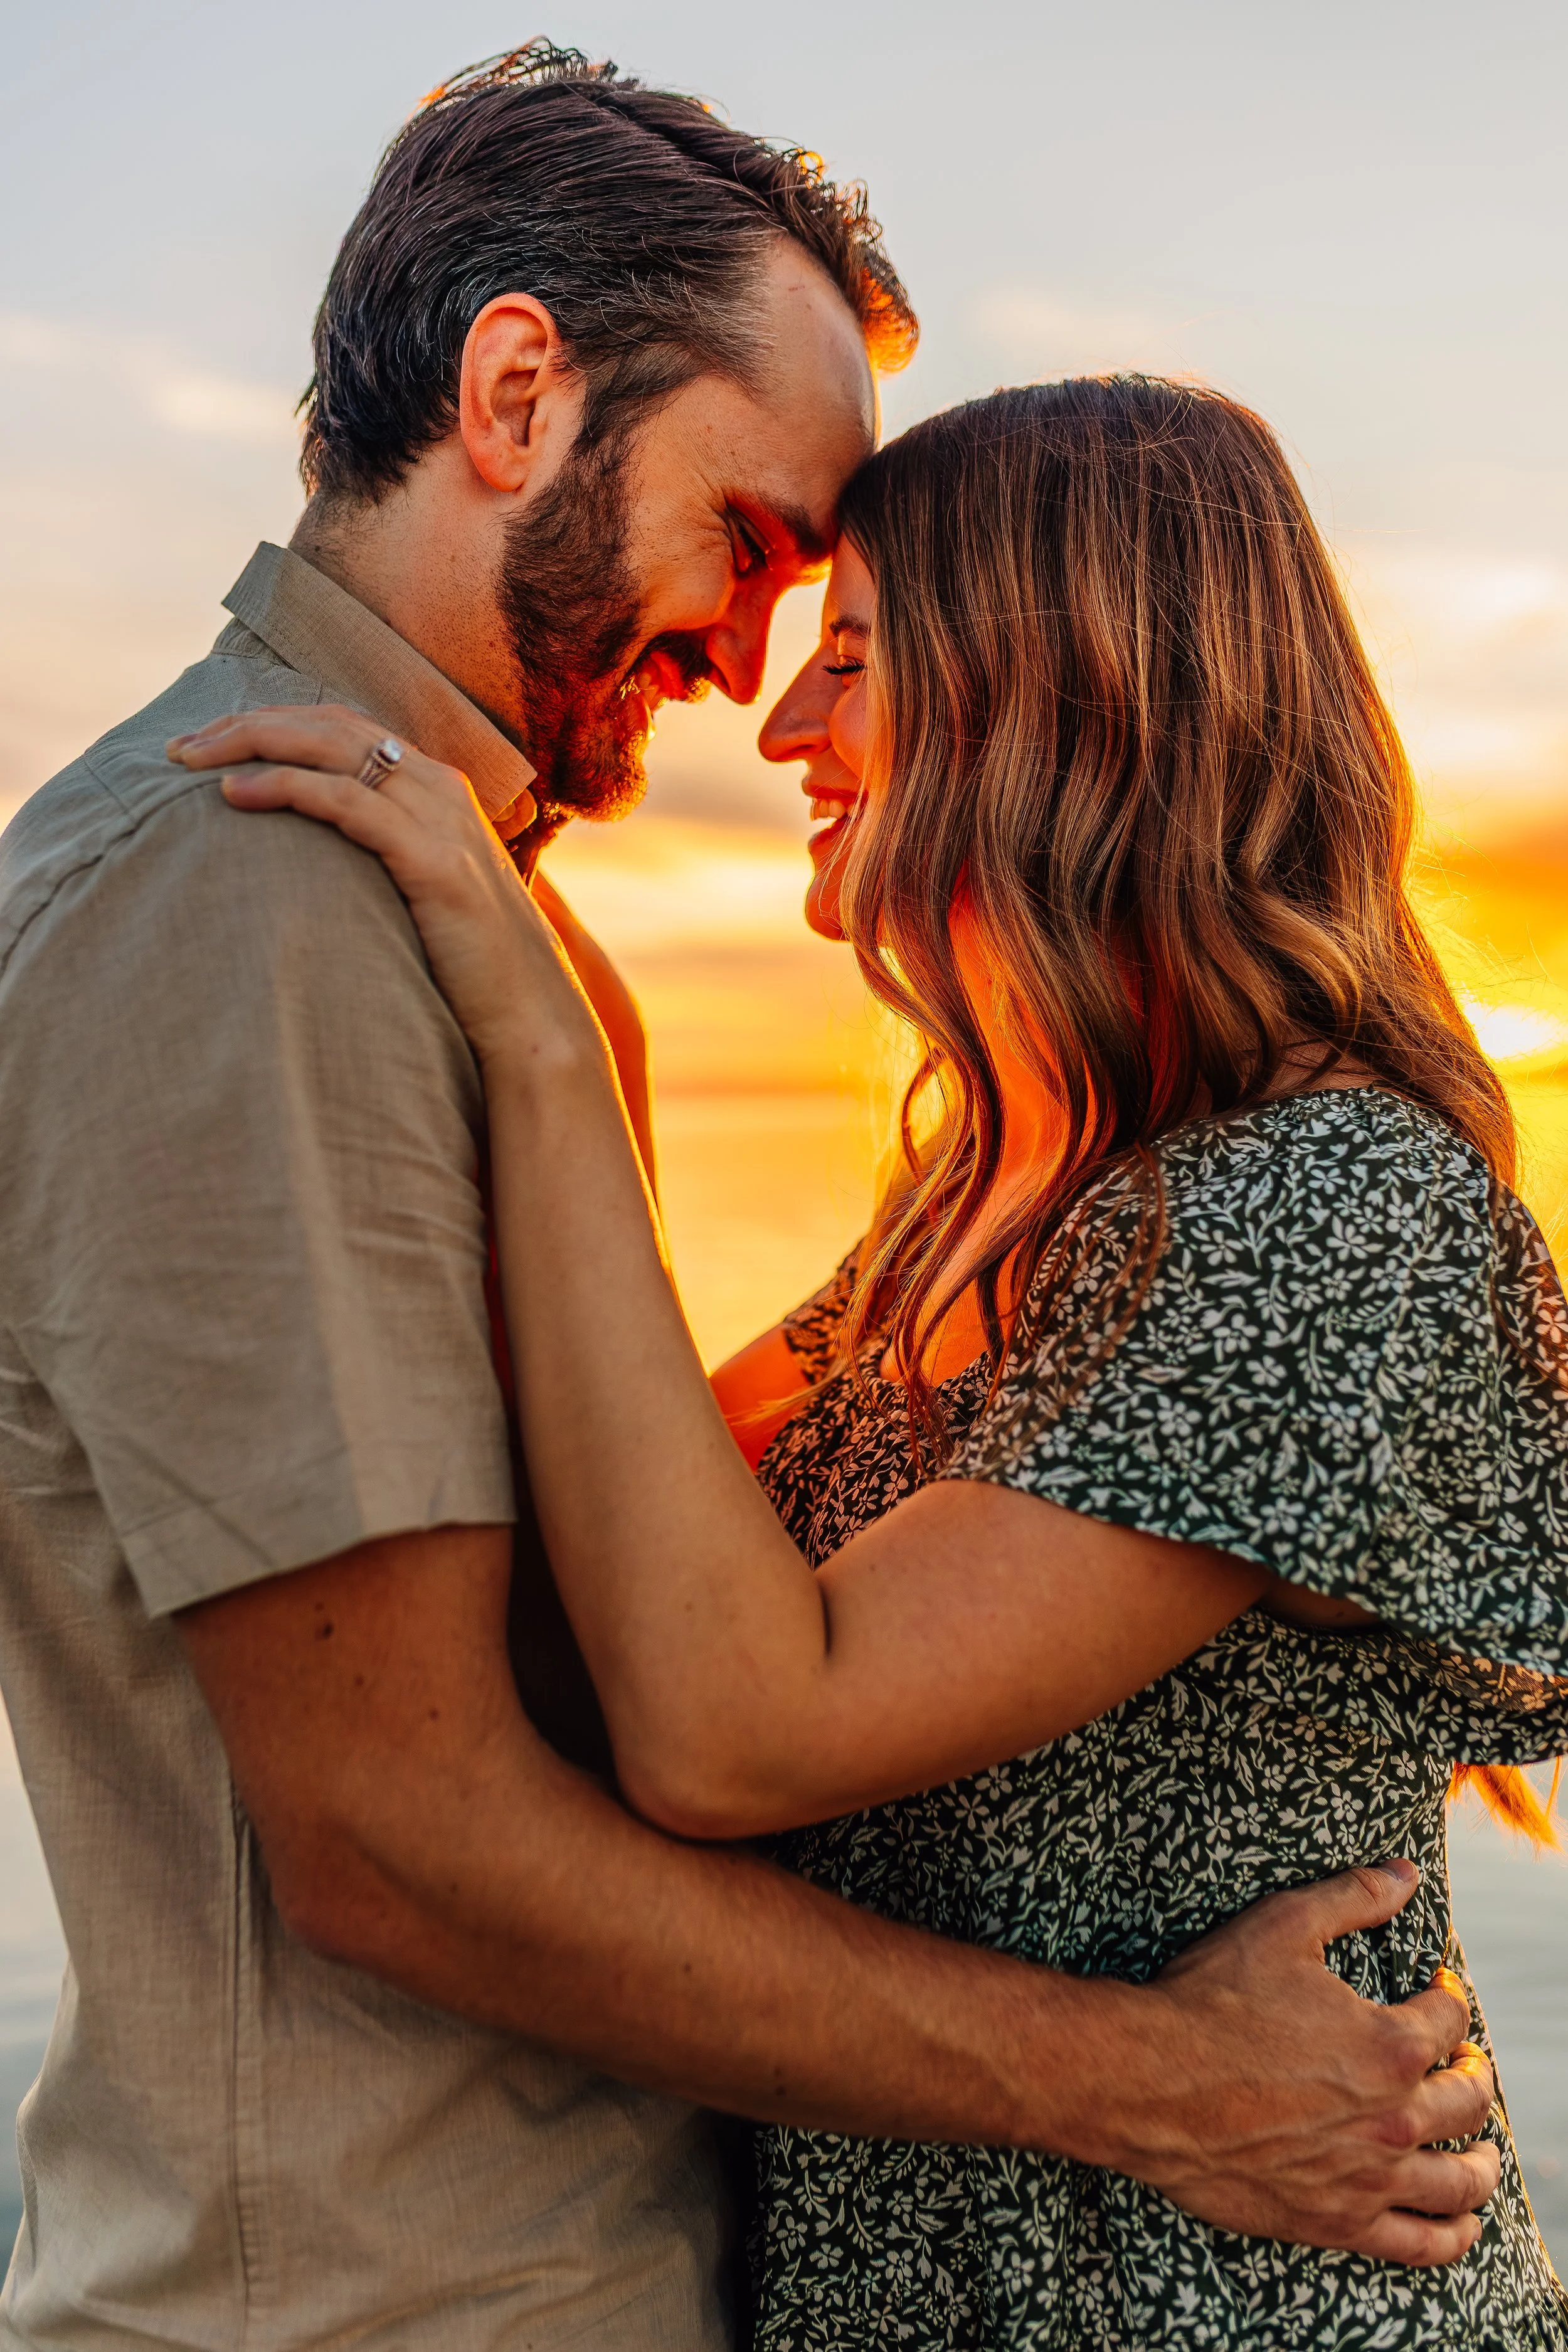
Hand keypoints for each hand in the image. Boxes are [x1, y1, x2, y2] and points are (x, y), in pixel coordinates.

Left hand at [167, 705, 599, 1073]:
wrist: (529, 1018)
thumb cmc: (468, 969)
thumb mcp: (421, 895)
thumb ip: (382, 859)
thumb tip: (316, 862)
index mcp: (438, 789)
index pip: (344, 726)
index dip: (273, 722)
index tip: (210, 742)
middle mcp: (442, 788)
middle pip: (329, 724)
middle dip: (248, 723)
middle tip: (179, 745)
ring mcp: (441, 819)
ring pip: (332, 748)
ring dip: (252, 743)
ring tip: (190, 760)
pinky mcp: (432, 859)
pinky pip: (347, 801)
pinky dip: (285, 787)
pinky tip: (235, 795)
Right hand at [1087, 1860, 1497, 2264]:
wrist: (1150, 2084)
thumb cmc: (1211, 2002)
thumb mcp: (1281, 1927)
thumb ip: (1352, 1898)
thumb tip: (1405, 1874)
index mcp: (1390, 2045)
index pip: (1449, 2019)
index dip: (1448, 1998)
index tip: (1438, 1991)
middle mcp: (1394, 2118)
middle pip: (1468, 2101)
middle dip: (1473, 2076)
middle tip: (1465, 2067)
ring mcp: (1369, 2177)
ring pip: (1460, 2182)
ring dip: (1483, 2164)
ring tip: (1483, 2155)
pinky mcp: (1338, 2221)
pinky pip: (1421, 2243)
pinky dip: (1452, 2234)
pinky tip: (1460, 2223)